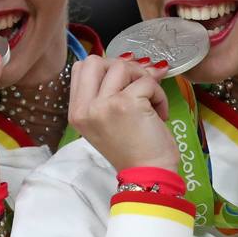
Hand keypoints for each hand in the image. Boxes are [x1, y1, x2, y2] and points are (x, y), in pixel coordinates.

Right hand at [67, 55, 177, 173]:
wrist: (148, 176)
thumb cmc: (133, 150)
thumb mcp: (107, 121)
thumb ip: (108, 92)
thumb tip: (133, 61)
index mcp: (77, 112)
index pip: (82, 68)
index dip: (106, 68)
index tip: (125, 82)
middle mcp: (85, 108)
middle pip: (96, 61)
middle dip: (122, 68)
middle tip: (138, 86)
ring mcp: (104, 105)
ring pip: (123, 66)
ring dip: (144, 80)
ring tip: (151, 101)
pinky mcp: (127, 104)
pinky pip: (147, 81)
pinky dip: (159, 94)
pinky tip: (160, 113)